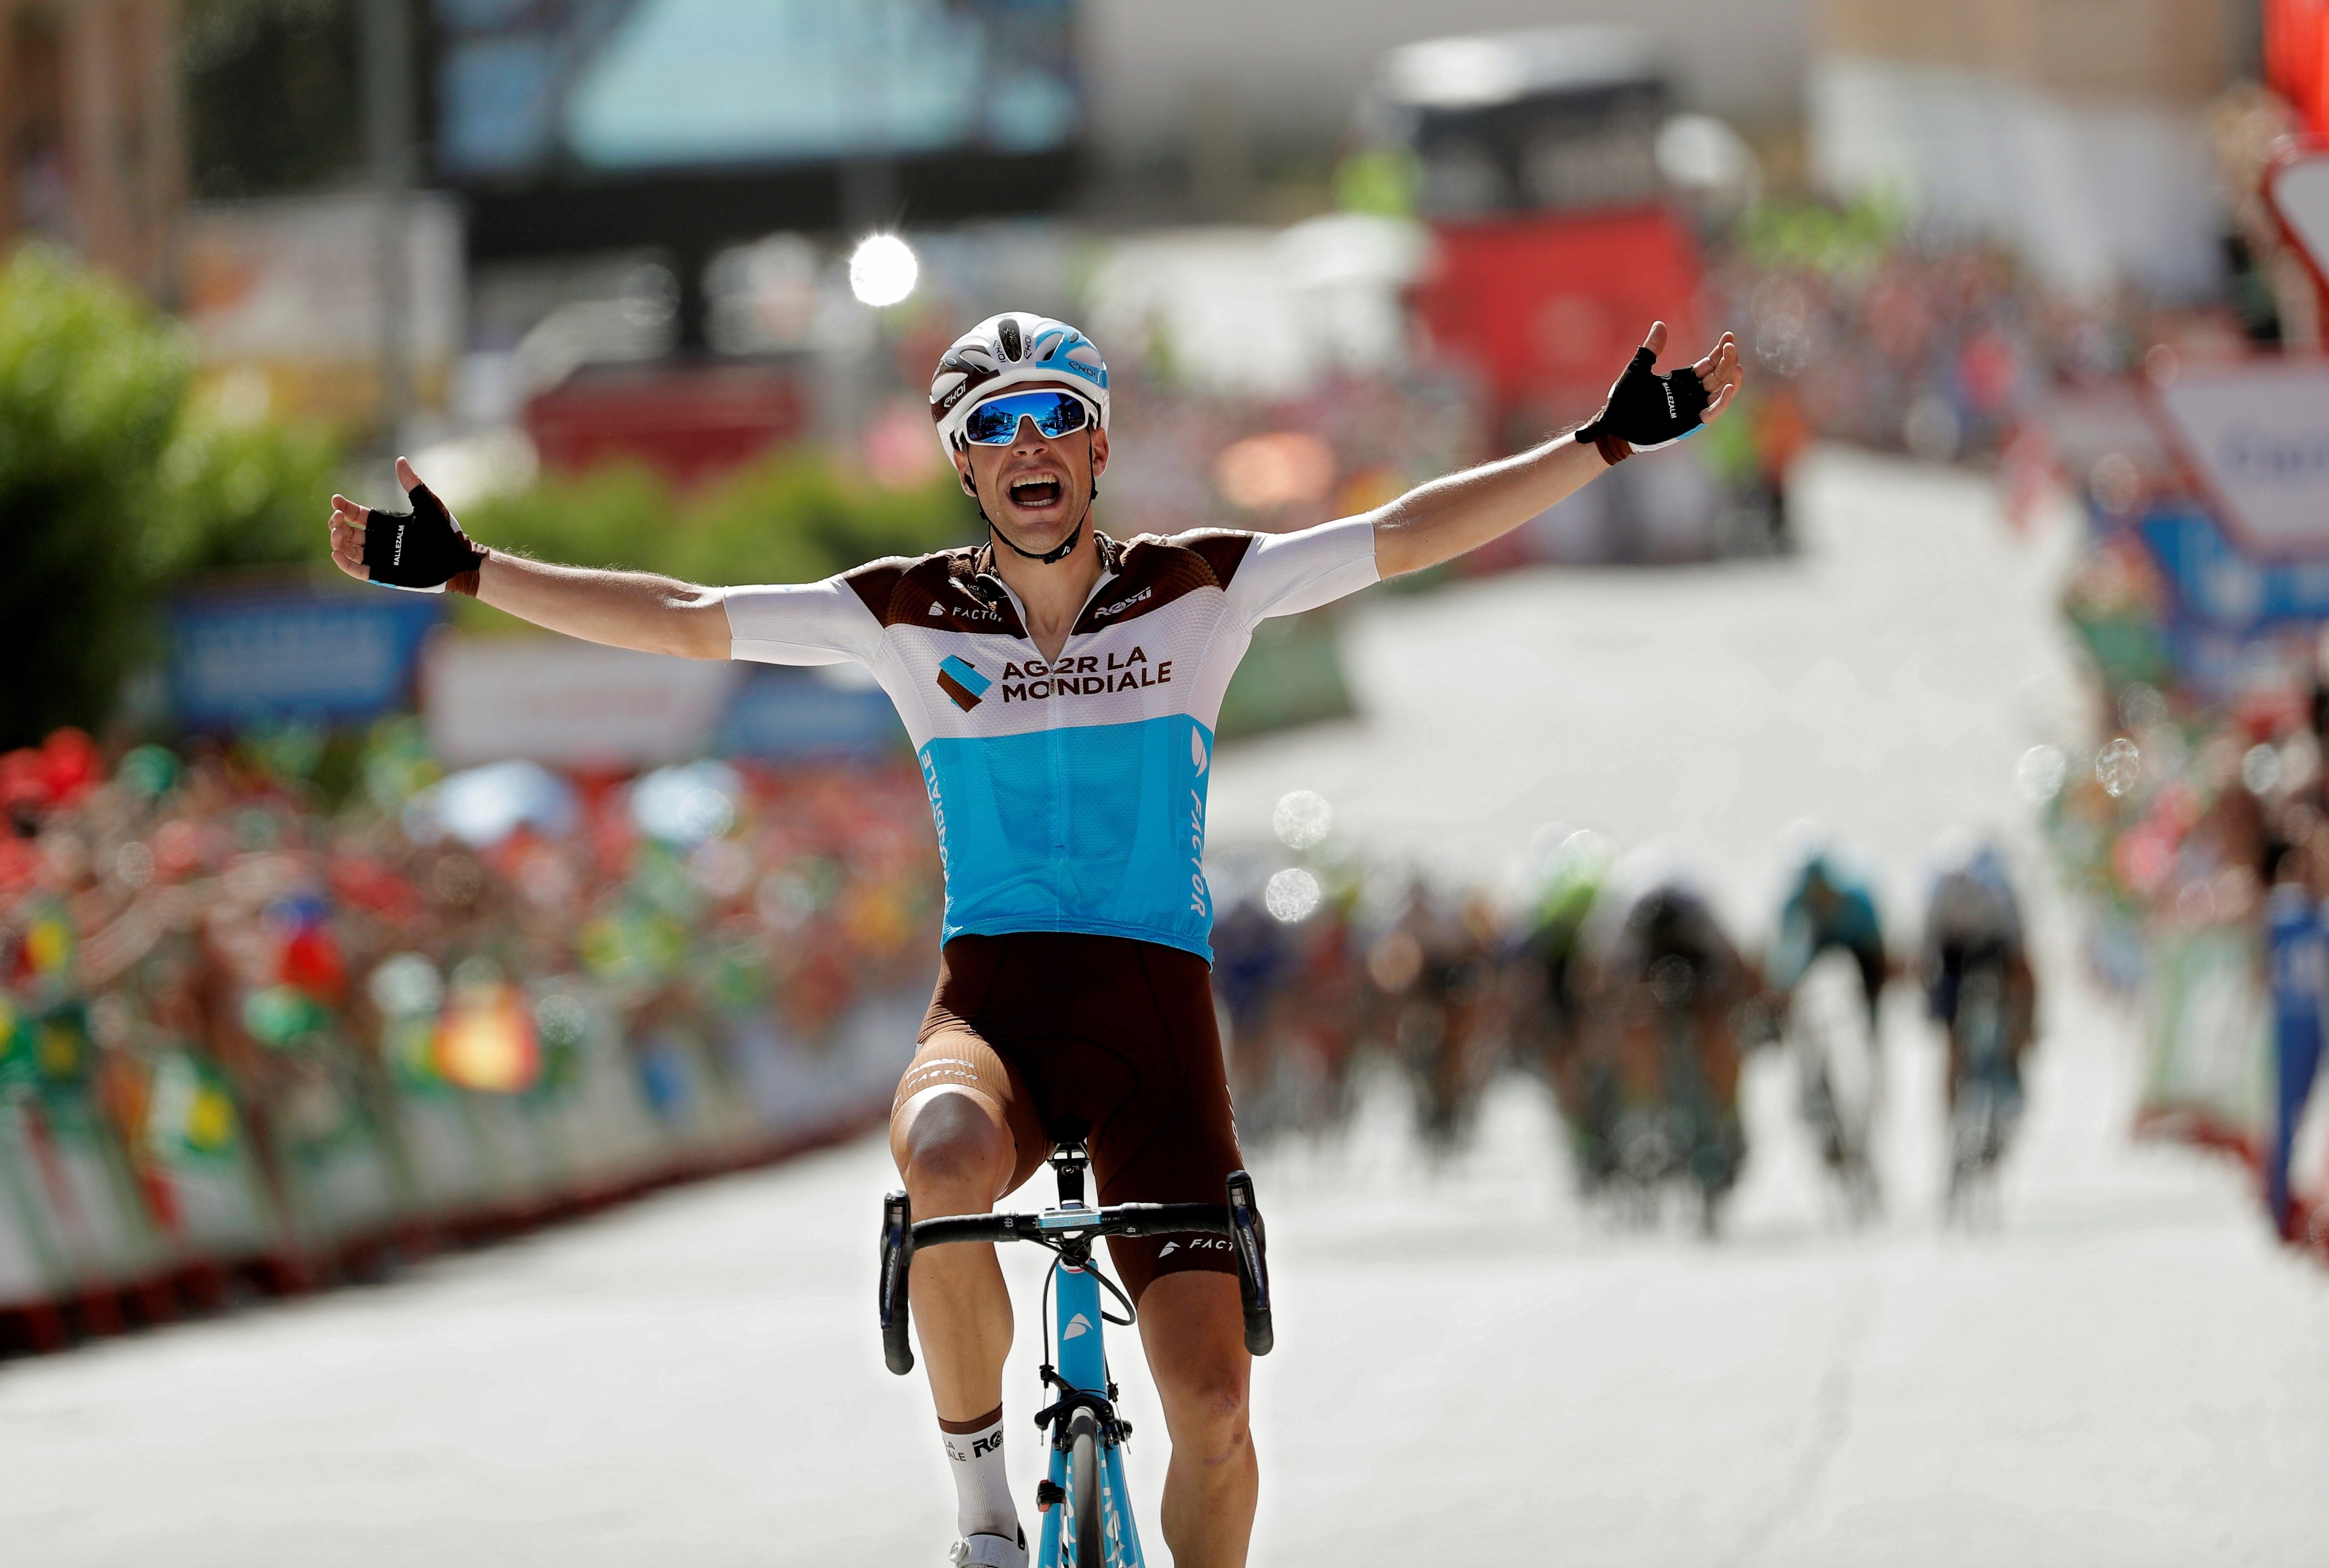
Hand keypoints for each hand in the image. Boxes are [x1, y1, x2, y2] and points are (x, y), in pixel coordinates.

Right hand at [328, 457, 484, 593]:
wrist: (458, 559)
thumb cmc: (445, 532)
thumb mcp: (427, 505)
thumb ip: (412, 485)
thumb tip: (400, 460)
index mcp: (389, 523)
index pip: (359, 515)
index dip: (345, 508)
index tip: (336, 500)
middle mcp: (382, 540)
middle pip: (350, 532)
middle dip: (338, 524)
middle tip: (336, 519)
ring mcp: (382, 556)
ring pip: (351, 550)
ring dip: (338, 542)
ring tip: (336, 534)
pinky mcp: (384, 573)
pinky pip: (359, 570)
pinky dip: (345, 564)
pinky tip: (337, 554)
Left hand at [1577, 322, 1743, 462]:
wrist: (1614, 426)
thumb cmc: (1623, 400)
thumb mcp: (1637, 370)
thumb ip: (1651, 349)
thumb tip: (1660, 324)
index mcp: (1680, 381)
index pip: (1708, 365)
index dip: (1720, 352)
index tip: (1728, 337)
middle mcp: (1690, 394)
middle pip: (1717, 376)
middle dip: (1727, 361)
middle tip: (1731, 346)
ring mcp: (1691, 408)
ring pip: (1719, 394)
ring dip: (1730, 380)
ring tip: (1737, 367)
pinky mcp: (1688, 422)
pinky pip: (1710, 413)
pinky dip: (1721, 402)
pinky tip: (1728, 388)